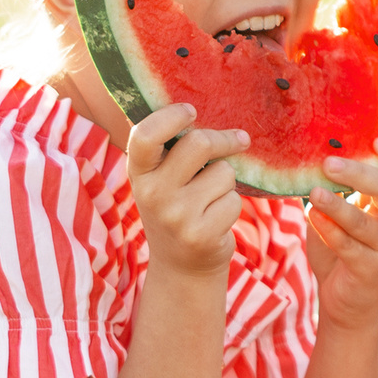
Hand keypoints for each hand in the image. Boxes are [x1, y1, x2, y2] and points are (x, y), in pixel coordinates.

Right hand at [128, 103, 246, 277]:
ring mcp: (177, 216)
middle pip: (198, 143)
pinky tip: (215, 219)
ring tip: (210, 199)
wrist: (181, 266)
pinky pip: (234, 200)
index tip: (191, 111)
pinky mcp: (202, 234)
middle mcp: (152, 194)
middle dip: (223, 140)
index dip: (171, 117)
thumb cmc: (176, 208)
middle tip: (238, 140)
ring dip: (226, 182)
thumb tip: (201, 112)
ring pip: (224, 172)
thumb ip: (170, 148)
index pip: (145, 135)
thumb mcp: (161, 179)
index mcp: (139, 173)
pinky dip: (232, 206)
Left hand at [303, 135, 377, 332]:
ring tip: (314, 193)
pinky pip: (348, 246)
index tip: (376, 141)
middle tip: (328, 164)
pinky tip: (312, 216)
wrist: (344, 300)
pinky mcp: (371, 268)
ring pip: (364, 221)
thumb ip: (334, 185)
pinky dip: (328, 229)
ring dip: (337, 205)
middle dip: (359, 173)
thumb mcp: (340, 210)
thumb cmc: (340, 247)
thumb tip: (308, 150)